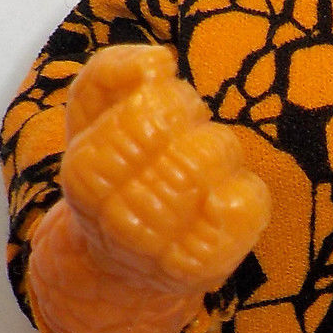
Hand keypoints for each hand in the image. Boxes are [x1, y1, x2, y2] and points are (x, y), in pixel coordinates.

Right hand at [61, 44, 269, 292]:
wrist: (120, 261)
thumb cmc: (116, 170)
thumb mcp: (93, 111)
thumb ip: (110, 71)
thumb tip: (158, 62)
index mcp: (87, 172)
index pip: (150, 111)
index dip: (173, 102)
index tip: (169, 115)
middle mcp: (119, 218)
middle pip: (190, 143)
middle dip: (199, 130)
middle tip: (189, 143)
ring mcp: (160, 251)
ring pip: (219, 164)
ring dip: (223, 157)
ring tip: (205, 173)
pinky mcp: (202, 269)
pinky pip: (246, 204)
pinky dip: (246, 191)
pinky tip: (222, 201)